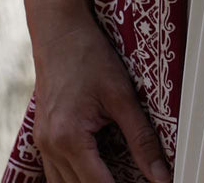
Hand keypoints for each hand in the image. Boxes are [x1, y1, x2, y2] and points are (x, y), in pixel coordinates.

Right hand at [26, 6, 171, 182]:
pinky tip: (98, 171)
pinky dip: (76, 177)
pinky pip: (55, 172)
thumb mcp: (122, 95)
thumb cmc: (90, 57)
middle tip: (139, 179)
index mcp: (69, 139)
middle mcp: (51, 147)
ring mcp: (43, 144)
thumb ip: (141, 138)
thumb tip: (160, 174)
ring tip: (122, 175)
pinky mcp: (43, 137)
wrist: (60, 34)